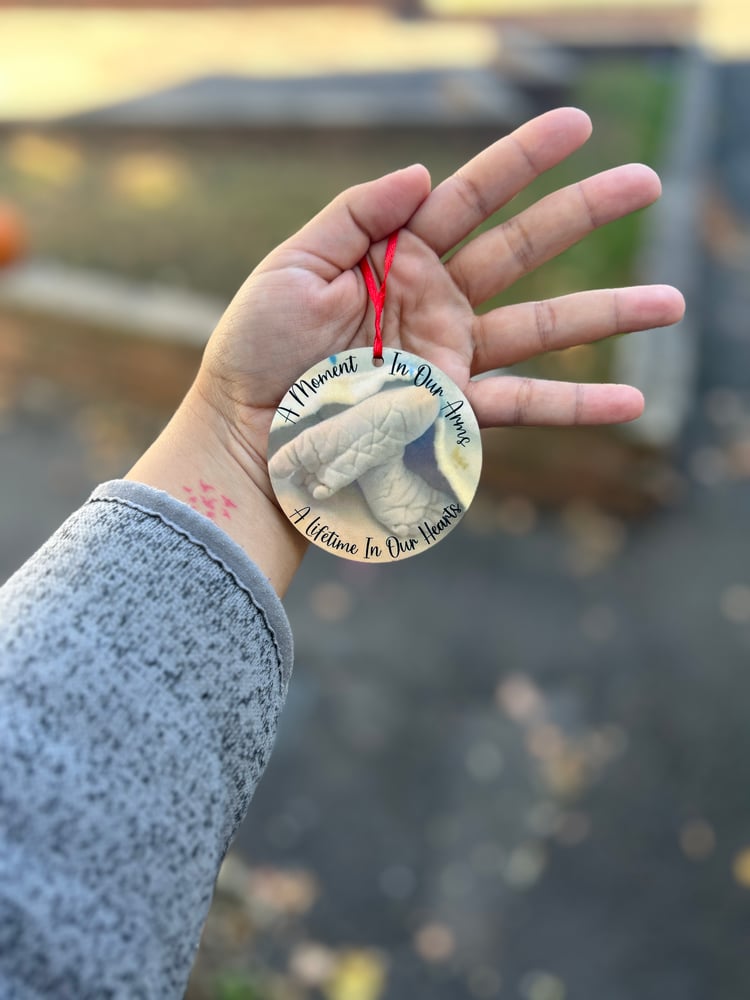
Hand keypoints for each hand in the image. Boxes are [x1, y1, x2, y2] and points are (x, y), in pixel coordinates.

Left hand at [130, 107, 683, 591]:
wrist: (248, 437)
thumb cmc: (256, 350)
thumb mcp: (292, 267)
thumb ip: (357, 215)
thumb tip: (422, 169)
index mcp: (395, 256)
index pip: (470, 196)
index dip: (522, 159)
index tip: (577, 126)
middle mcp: (432, 302)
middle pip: (523, 249)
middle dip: (585, 213)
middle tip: (649, 182)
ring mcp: (448, 358)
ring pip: (541, 328)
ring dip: (608, 314)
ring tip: (671, 301)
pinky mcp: (451, 412)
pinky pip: (522, 405)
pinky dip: (578, 405)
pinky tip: (631, 401)